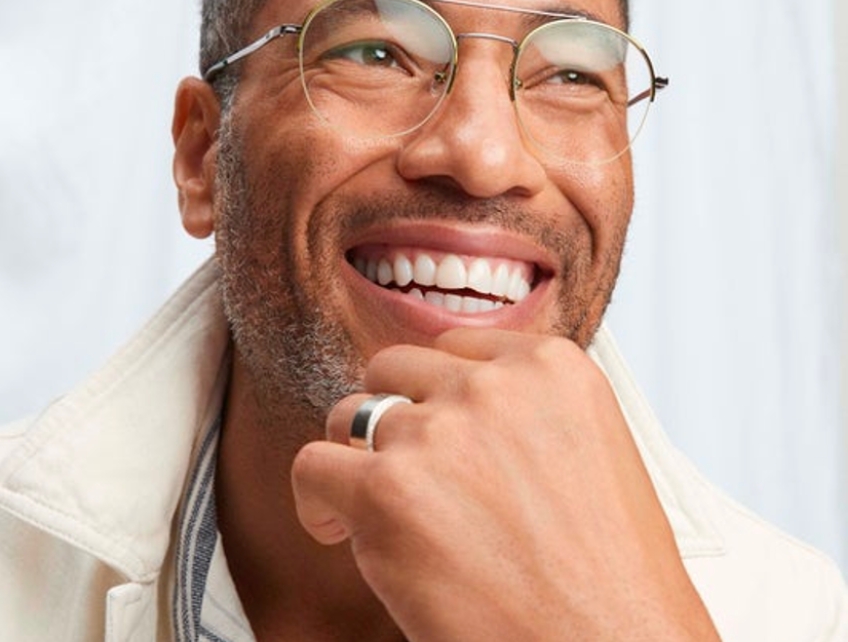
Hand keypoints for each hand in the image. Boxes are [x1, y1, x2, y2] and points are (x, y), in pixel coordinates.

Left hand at [292, 329, 719, 640]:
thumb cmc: (605, 574)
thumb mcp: (589, 446)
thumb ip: (523, 407)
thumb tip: (448, 398)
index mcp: (552, 366)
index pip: (457, 346)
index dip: (441, 392)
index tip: (442, 430)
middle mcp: (493, 386)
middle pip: (398, 368)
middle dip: (398, 414)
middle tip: (409, 470)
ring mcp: (437, 432)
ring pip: (352, 413)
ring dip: (360, 457)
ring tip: (378, 507)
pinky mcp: (386, 491)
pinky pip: (314, 465)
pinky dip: (318, 498)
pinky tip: (339, 528)